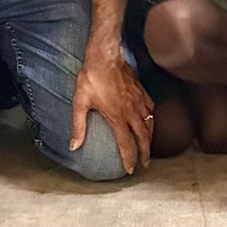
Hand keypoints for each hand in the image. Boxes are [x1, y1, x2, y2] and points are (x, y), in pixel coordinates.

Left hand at [69, 47, 152, 173]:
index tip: (130, 170)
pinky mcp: (142, 91)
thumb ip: (78, 126)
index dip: (129, 159)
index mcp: (117, 117)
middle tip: (145, 165)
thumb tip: (73, 146)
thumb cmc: (91, 79)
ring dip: (150, 138)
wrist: (105, 56)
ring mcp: (139, 101)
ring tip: (149, 147)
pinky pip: (151, 109)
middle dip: (145, 153)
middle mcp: (131, 112)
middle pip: (143, 138)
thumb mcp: (80, 102)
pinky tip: (150, 120)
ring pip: (150, 124)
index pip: (126, 144)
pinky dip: (153, 119)